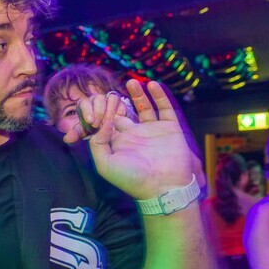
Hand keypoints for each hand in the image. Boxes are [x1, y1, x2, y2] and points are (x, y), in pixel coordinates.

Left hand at [68, 80, 193, 199]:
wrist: (163, 187)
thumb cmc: (132, 179)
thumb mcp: (105, 164)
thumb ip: (97, 143)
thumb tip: (102, 122)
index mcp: (120, 143)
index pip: (109, 121)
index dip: (104, 111)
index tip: (100, 102)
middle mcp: (136, 135)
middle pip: (126, 112)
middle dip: (119, 101)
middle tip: (114, 91)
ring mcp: (153, 131)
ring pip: (145, 107)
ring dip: (138, 94)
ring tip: (131, 81)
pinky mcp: (170, 129)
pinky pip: (165, 108)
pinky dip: (159, 96)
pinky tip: (152, 85)